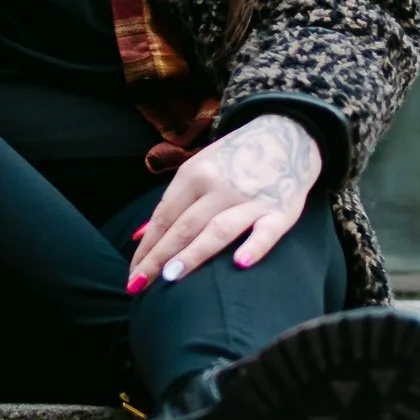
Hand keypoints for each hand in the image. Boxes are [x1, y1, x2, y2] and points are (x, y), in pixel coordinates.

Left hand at [126, 115, 321, 291]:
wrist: (287, 133)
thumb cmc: (233, 160)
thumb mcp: (197, 170)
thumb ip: (172, 203)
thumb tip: (139, 236)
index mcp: (194, 174)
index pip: (164, 218)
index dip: (146, 248)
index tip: (132, 276)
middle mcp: (220, 186)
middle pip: (183, 227)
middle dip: (158, 258)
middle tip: (139, 286)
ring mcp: (251, 199)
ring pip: (217, 230)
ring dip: (193, 254)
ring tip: (170, 277)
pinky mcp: (281, 211)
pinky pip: (267, 231)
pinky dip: (255, 246)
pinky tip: (240, 263)